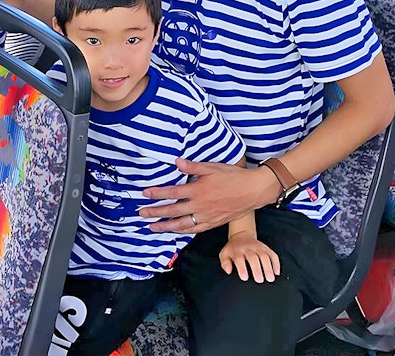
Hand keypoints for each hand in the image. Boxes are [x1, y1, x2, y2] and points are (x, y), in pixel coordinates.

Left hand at [140, 159, 277, 232]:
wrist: (252, 191)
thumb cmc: (233, 177)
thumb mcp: (212, 167)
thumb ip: (193, 167)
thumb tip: (176, 162)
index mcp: (198, 190)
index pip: (172, 193)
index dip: (157, 194)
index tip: (144, 194)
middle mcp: (199, 206)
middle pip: (172, 211)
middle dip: (155, 213)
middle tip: (141, 214)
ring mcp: (206, 216)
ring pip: (181, 224)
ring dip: (165, 226)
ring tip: (152, 227)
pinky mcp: (213, 223)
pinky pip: (194, 230)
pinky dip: (182, 231)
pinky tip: (174, 231)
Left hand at [219, 233, 279, 282]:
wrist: (241, 236)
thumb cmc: (233, 249)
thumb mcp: (224, 254)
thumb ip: (225, 262)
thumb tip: (228, 271)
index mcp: (237, 250)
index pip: (239, 258)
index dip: (242, 268)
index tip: (245, 278)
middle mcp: (248, 248)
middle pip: (253, 257)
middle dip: (257, 269)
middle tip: (260, 280)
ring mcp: (258, 247)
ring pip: (264, 255)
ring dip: (268, 267)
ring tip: (270, 278)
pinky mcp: (266, 248)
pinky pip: (273, 254)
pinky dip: (276, 263)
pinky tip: (276, 272)